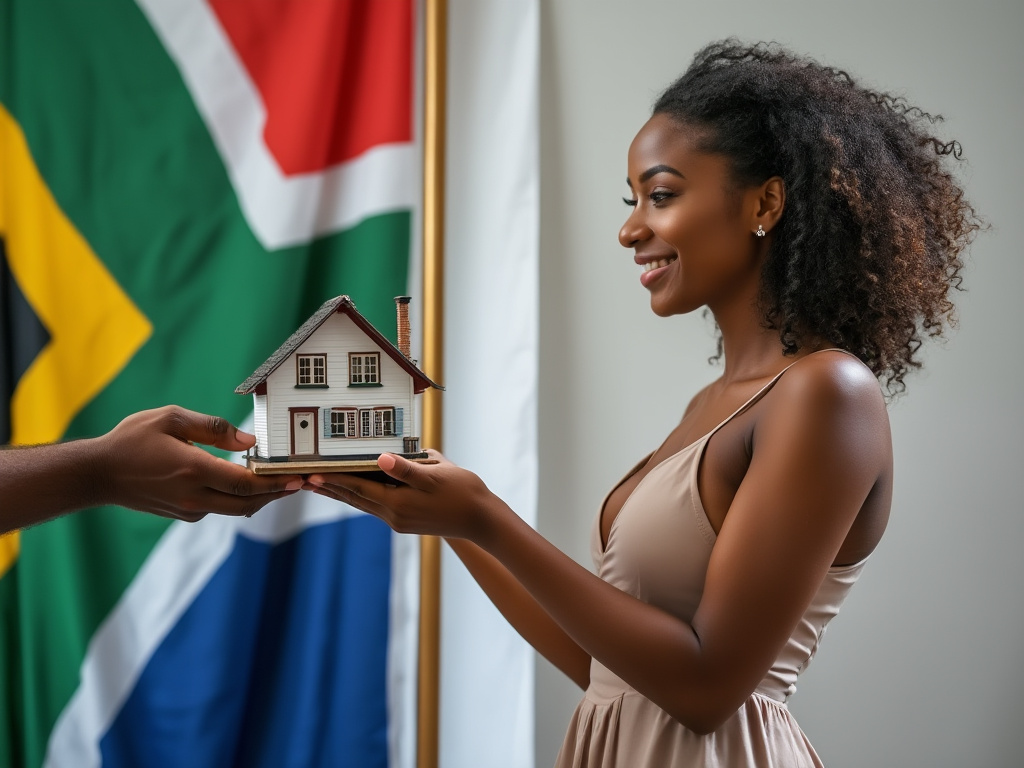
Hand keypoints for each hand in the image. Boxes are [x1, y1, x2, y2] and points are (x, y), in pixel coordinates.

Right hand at [93, 405, 301, 521]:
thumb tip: (250, 441)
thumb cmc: (133, 439)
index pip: (245, 483)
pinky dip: (239, 500)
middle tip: (300, 483)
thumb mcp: (171, 419)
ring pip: (235, 510)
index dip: (275, 483)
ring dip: (261, 499)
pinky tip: (248, 486)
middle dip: (276, 494)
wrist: (98, 474)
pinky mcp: (183, 514)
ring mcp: (188, 509)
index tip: (297, 478)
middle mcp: (194, 495)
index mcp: (193, 470)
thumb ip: (213, 428)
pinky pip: (219, 509)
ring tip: (282, 485)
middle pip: (248, 503)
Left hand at [305, 450, 496, 539]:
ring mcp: (400, 520)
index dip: (333, 480)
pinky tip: (357, 489)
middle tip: (304, 480)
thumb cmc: (463, 492)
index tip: (311, 474)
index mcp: (397, 504)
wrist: (482, 520)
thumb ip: (406, 467)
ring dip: (342, 494)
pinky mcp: (407, 520)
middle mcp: (394, 516)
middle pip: (354, 499)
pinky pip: (377, 506)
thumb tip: (382, 458)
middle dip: (329, 489)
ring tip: (321, 485)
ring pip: (364, 504)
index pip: (357, 488)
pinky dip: (362, 496)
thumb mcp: (436, 474)